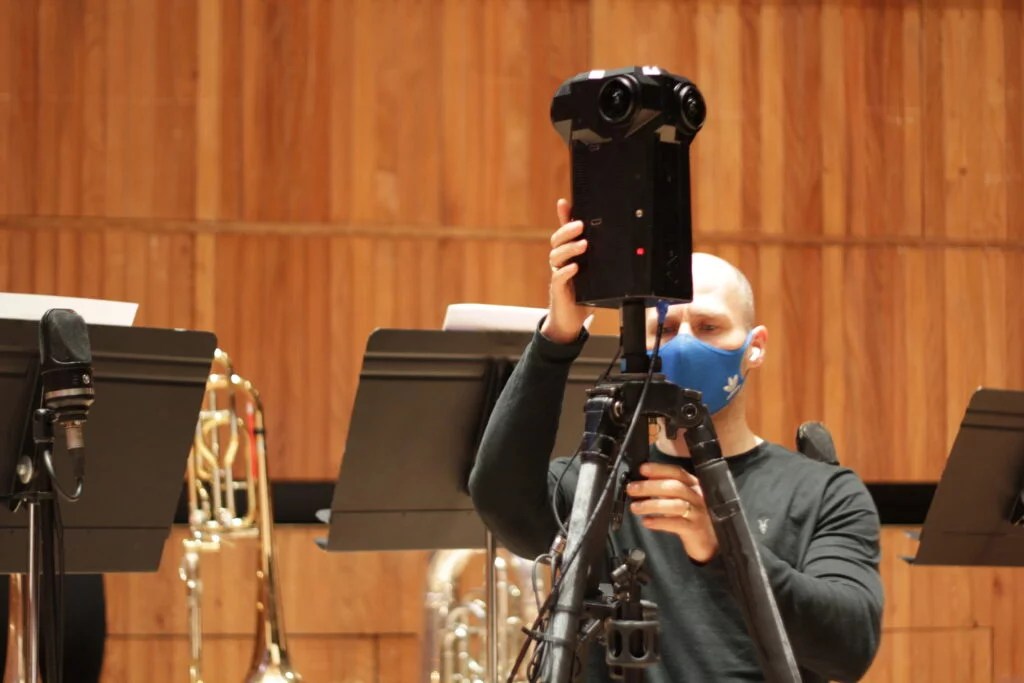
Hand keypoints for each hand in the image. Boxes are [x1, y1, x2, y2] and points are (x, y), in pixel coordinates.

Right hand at [539, 198, 590, 343]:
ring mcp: (558, 274)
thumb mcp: (595, 272)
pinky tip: (574, 268)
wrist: (571, 319)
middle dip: (567, 230)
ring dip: (569, 248)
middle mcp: (561, 261)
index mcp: (570, 254)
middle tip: (580, 225)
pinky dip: (566, 271)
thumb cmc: (585, 294)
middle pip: (557, 240)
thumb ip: (601, 259)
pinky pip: (558, 277)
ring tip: (583, 245)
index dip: (563, 216)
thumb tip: (620, 242)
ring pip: (556, 256)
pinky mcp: (558, 289)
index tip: (564, 202)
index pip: (564, 232)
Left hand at [627, 462, 718, 563]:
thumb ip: (666, 490)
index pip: (677, 472)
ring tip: (635, 507)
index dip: (659, 469)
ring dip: (652, 505)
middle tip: (632, 489)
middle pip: (675, 487)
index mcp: (694, 485)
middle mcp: (698, 496)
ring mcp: (698, 513)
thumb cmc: (691, 517)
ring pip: (675, 505)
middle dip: (650, 486)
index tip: (642, 469)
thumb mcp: (681, 499)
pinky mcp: (695, 529)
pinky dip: (659, 522)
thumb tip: (641, 483)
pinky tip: (647, 522)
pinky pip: (676, 524)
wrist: (709, 542)